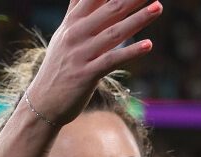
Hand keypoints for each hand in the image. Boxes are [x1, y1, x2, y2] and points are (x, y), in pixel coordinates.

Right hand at [26, 0, 163, 125]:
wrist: (43, 102)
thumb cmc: (58, 66)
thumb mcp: (63, 35)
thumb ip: (75, 12)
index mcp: (71, 22)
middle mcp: (75, 34)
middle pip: (109, 10)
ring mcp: (80, 54)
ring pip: (114, 32)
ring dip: (138, 19)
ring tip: (158, 7)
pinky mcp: (86, 74)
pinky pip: (112, 60)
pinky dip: (131, 52)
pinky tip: (148, 45)